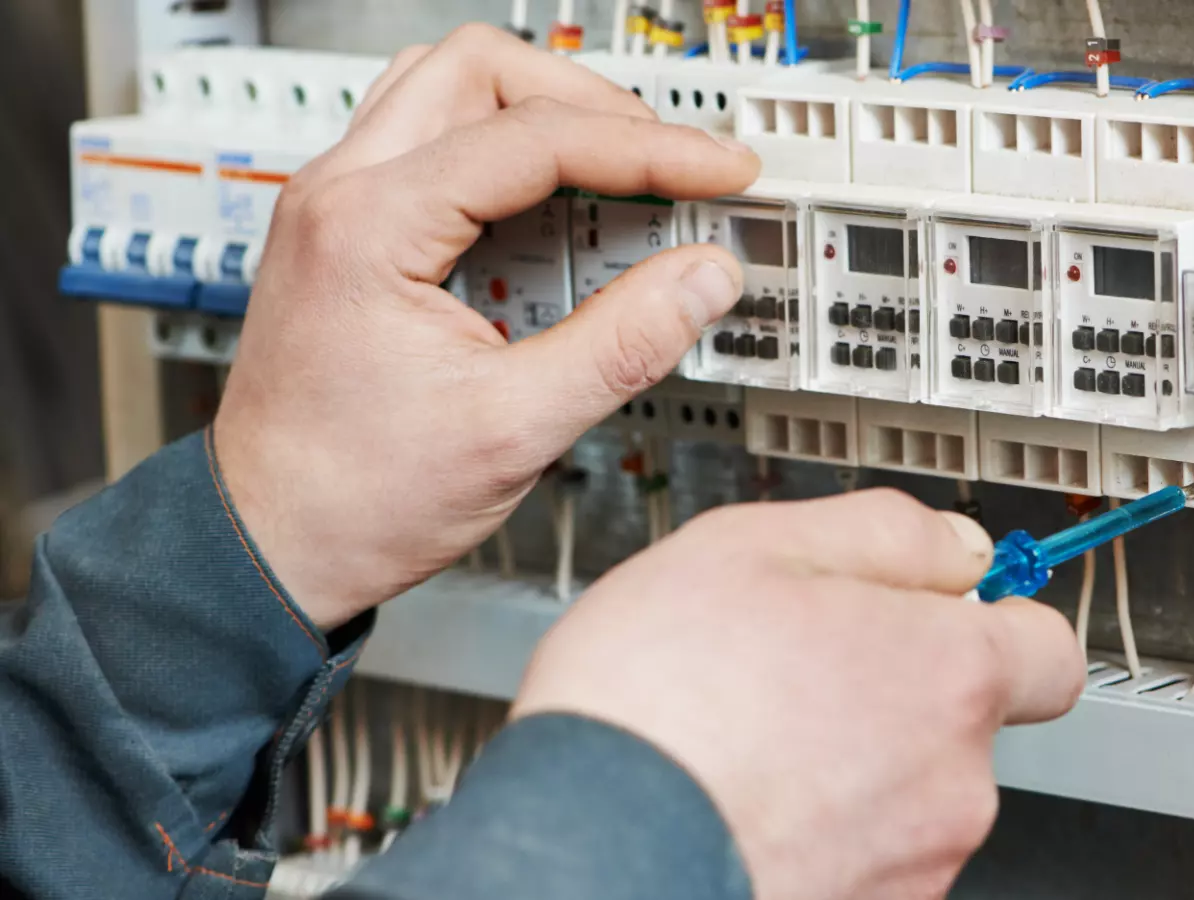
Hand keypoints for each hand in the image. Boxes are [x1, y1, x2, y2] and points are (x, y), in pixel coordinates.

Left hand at [212, 25, 759, 629]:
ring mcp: (339, 206)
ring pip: (453, 91)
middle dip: (592, 105)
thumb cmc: (353, 498)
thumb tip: (703, 279)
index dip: (649, 148)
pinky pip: (438, 146)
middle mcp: (340, 193)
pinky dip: (510, 160)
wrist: (272, 544)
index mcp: (369, 227)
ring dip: (545, 118)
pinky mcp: (352, 231)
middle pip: (483, 71)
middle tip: (667, 163)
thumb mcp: (515, 428)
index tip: (718, 172)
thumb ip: (623, 343)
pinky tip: (558, 221)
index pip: (536, 137)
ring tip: (619, 180)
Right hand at [512, 490, 1084, 899]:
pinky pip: (858, 859)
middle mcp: (952, 783)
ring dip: (847, 766)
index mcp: (947, 674)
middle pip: (961, 723)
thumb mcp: (752, 547)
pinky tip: (737, 804)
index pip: (1049, 647)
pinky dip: (811, 832)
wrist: (585, 854)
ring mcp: (912, 867)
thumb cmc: (653, 711)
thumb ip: (880, 533)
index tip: (947, 610)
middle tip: (793, 671)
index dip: (997, 620)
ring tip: (745, 742)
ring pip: (905, 795)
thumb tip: (953, 547)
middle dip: (892, 692)